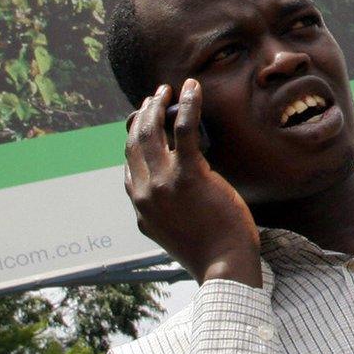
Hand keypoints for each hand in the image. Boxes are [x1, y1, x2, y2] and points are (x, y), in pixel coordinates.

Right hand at [125, 79, 261, 287]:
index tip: (146, 119)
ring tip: (168, 90)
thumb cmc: (207, 251)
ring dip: (158, 105)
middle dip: (143, 114)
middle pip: (136, 141)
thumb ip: (159, 213)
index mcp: (140, 205)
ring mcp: (163, 183)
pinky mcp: (189, 175)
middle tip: (156, 97)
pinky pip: (184, 129)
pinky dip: (188, 104)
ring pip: (152, 131)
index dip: (135, 135)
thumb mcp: (170, 233)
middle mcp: (144, 192)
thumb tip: (155, 200)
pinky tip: (192, 88)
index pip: (129, 161)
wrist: (224, 266)